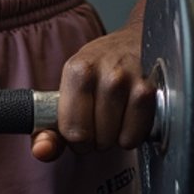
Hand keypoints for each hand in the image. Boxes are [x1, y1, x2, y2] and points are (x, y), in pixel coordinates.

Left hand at [31, 22, 155, 161]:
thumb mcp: (69, 90)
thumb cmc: (99, 70)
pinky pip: (138, 136)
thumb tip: (41, 151)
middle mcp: (106, 72)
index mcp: (78, 70)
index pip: (73, 131)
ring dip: (117, 136)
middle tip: (102, 117)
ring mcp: (131, 81)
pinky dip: (135, 134)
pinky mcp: (152, 91)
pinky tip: (132, 115)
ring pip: (119, 140)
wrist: (135, 42)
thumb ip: (49, 128)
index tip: (83, 129)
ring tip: (118, 113)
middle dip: (99, 138)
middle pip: (98, 139)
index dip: (77, 140)